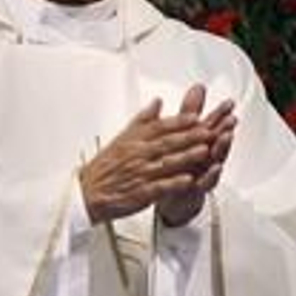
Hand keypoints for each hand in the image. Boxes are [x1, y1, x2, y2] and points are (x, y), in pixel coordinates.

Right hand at [79, 84, 234, 224]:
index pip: (159, 127)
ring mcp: (139, 174)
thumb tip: (158, 102)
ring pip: (166, 163)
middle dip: (189, 136)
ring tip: (204, 151)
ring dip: (186, 157)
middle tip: (208, 131)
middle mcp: (138, 155)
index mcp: (134, 140)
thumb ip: (143, 120)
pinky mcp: (140, 193)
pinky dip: (174, 183)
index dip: (178, 122)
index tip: (195, 117)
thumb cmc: (106, 166)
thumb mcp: (122, 138)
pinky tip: (189, 180)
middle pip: (166, 143)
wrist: (87, 193)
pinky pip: (159, 187)